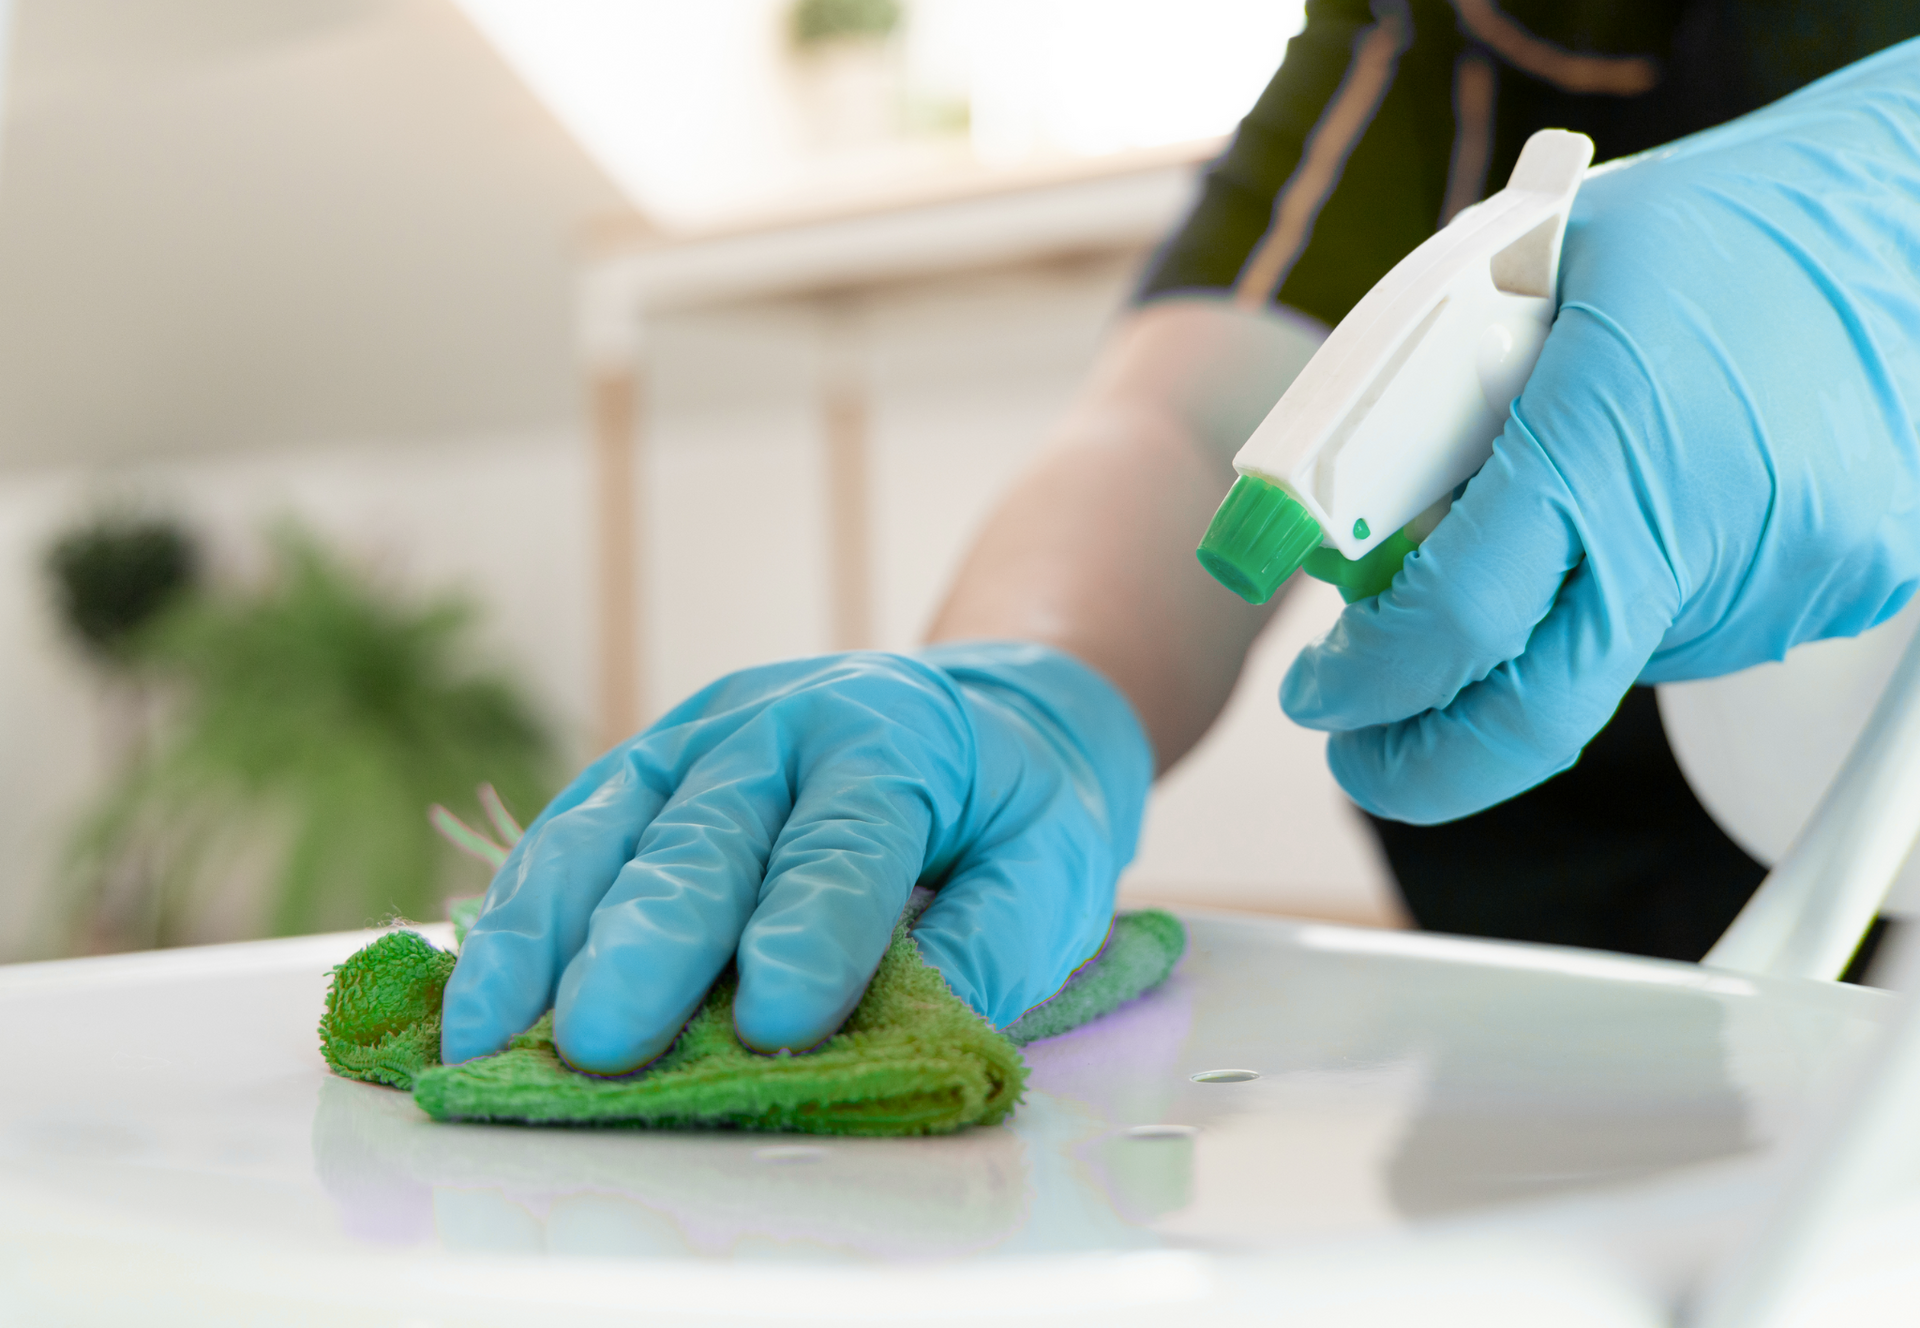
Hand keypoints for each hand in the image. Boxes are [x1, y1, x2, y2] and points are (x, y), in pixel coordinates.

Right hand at [440, 643, 1150, 1073]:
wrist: (973, 714)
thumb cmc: (1011, 807)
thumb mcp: (1051, 864)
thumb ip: (995, 940)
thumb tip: (927, 1028)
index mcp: (892, 740)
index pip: (847, 842)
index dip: (814, 931)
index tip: (780, 1023)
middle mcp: (776, 725)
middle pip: (706, 836)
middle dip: (652, 943)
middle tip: (606, 1042)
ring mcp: (692, 742)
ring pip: (606, 829)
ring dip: (545, 935)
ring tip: (491, 1034)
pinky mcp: (639, 775)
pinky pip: (565, 839)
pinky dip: (516, 918)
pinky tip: (478, 995)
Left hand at [1281, 43, 1919, 823]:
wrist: (1911, 217)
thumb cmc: (1708, 228)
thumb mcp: (1522, 275)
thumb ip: (1426, 407)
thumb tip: (1346, 532)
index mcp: (1608, 438)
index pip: (1459, 620)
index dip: (1365, 682)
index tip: (1320, 695)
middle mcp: (1705, 529)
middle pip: (1533, 720)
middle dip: (1425, 763)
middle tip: (1363, 747)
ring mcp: (1782, 575)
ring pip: (1606, 670)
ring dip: (1541, 641)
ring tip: (1554, 522)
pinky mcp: (1836, 593)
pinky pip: (1689, 637)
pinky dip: (1632, 605)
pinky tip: (1648, 511)